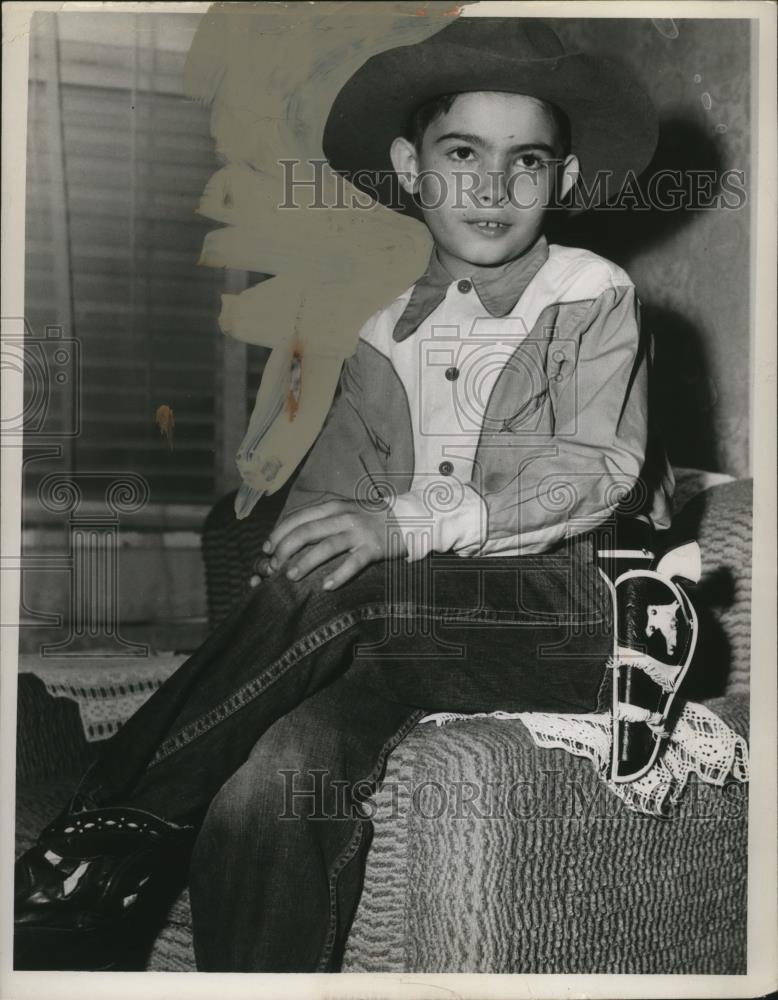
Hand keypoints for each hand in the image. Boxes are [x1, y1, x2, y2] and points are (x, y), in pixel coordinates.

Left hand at [262, 500, 405, 589]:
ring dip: (305, 562)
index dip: (278, 534)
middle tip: (274, 567)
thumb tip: (291, 538)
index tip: (266, 549)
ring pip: (326, 547)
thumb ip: (322, 520)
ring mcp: (359, 532)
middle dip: (285, 549)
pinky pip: (353, 563)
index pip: (298, 518)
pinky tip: (326, 587)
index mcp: (332, 506)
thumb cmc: (369, 517)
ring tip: (291, 576)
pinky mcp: (374, 547)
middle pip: (306, 532)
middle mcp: (343, 517)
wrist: (407, 517)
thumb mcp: (344, 510)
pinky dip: (339, 575)